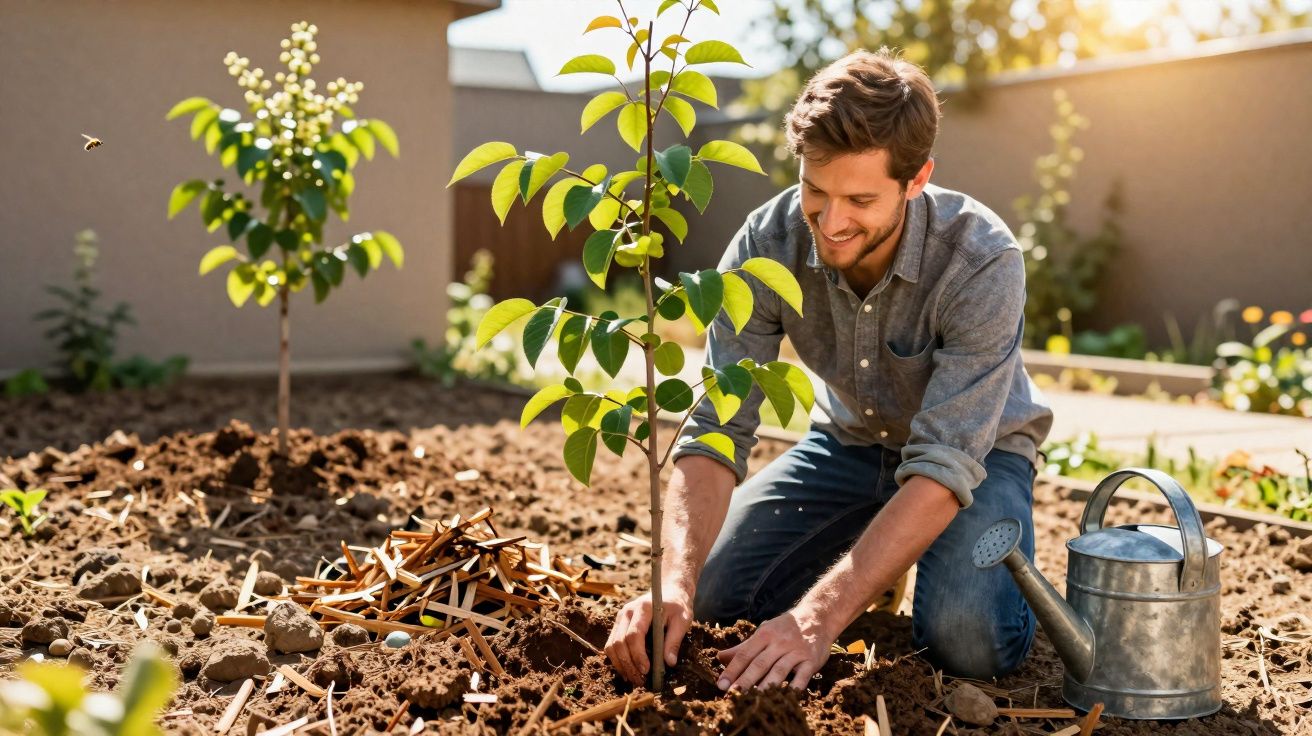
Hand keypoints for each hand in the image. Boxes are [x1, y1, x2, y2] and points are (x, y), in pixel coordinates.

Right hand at [605, 588, 693, 685]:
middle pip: (619, 643)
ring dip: (621, 665)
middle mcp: (627, 612)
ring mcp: (620, 618)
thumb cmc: (677, 606)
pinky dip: (617, 660)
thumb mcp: (683, 620)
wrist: (669, 591)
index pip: (634, 635)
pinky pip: (611, 645)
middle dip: (628, 665)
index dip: (638, 655)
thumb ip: (675, 640)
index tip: (646, 670)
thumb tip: (669, 663)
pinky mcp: (618, 625)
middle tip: (641, 681)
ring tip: (634, 679)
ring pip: (611, 646)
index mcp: (643, 608)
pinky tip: (628, 671)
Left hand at [716, 607, 830, 690]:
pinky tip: (785, 698)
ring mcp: (796, 651)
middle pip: (759, 664)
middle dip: (745, 680)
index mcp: (764, 635)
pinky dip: (794, 688)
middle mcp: (779, 642)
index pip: (744, 654)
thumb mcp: (764, 632)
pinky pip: (802, 676)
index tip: (721, 685)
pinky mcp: (811, 660)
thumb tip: (719, 657)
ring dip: (766, 686)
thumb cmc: (785, 628)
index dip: (732, 670)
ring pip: (779, 670)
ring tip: (754, 700)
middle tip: (732, 695)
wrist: (818, 617)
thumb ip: (743, 647)